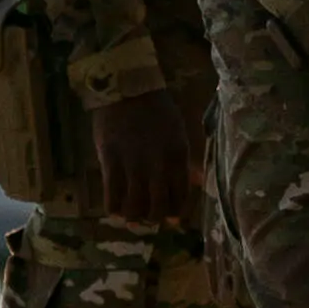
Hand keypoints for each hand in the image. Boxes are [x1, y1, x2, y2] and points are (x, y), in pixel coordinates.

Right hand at [91, 83, 199, 230]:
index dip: (176, 212)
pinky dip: (113, 208)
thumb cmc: (156, 109)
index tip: (170, 219)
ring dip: (133, 217)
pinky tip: (114, 210)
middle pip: (158, 207)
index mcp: (178, 156)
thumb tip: (198, 182)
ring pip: (135, 206)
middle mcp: (157, 164)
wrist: (127, 88)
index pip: (181, 196)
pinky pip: (112, 195)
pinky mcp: (110, 161)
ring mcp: (133, 164)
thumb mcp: (179, 132)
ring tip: (130, 218)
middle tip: (148, 219)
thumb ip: (186, 160)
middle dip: (154, 218)